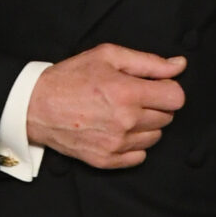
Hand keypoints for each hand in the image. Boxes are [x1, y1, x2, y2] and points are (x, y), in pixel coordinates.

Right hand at [25, 44, 186, 169]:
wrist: (36, 106)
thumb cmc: (70, 78)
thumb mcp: (108, 56)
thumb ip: (148, 62)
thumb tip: (179, 66)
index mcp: (127, 92)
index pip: (176, 98)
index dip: (168, 89)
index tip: (155, 87)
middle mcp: (125, 121)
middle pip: (167, 117)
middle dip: (155, 105)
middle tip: (132, 97)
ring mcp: (116, 143)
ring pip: (155, 137)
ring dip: (145, 125)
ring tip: (122, 113)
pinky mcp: (106, 160)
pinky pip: (139, 156)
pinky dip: (134, 144)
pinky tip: (117, 130)